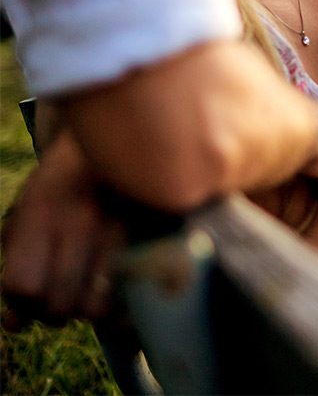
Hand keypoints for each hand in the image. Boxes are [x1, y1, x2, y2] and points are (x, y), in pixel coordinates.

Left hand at [1, 130, 127, 328]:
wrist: (116, 142)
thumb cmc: (62, 184)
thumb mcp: (26, 216)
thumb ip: (16, 267)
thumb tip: (15, 325)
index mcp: (43, 212)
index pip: (23, 286)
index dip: (21, 299)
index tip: (29, 292)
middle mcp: (82, 221)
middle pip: (59, 303)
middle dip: (54, 312)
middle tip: (59, 298)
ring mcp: (121, 227)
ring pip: (98, 305)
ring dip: (88, 311)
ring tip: (88, 294)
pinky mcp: (152, 233)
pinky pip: (132, 292)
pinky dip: (121, 302)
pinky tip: (115, 290)